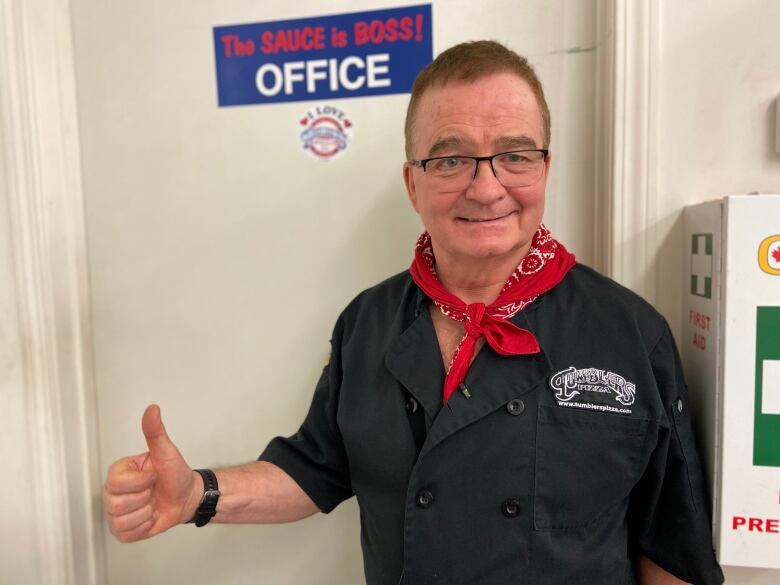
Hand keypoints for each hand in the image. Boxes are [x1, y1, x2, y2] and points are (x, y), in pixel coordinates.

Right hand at [102, 404, 200, 541]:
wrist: (187, 497)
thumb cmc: (176, 474)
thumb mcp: (166, 452)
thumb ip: (155, 432)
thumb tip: (152, 409)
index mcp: (119, 472)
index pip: (118, 483)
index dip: (141, 482)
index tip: (153, 476)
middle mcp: (112, 492)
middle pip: (117, 504)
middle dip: (144, 499)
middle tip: (153, 491)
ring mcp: (115, 512)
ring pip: (122, 521)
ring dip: (145, 514)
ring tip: (152, 503)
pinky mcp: (122, 530)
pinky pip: (126, 535)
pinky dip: (144, 528)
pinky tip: (150, 516)